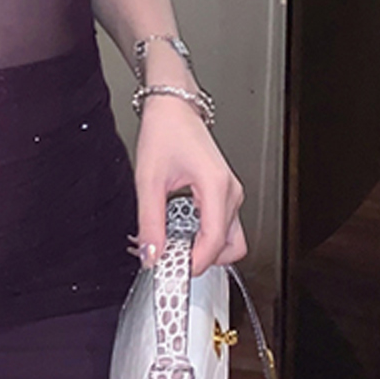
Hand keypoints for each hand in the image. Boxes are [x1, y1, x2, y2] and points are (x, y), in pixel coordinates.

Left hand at [129, 95, 246, 278]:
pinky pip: (221, 225)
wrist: (173, 108)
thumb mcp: (148, 179)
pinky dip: (203, 235)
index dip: (196, 262)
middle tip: (172, 260)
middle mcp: (230, 192)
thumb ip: (149, 221)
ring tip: (172, 244)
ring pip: (230, 239)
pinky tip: (177, 230)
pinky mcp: (223, 193)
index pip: (215, 240)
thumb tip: (151, 254)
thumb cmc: (164, 131)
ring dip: (204, 249)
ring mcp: (230, 193)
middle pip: (231, 247)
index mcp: (216, 186)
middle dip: (204, 259)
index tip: (174, 270)